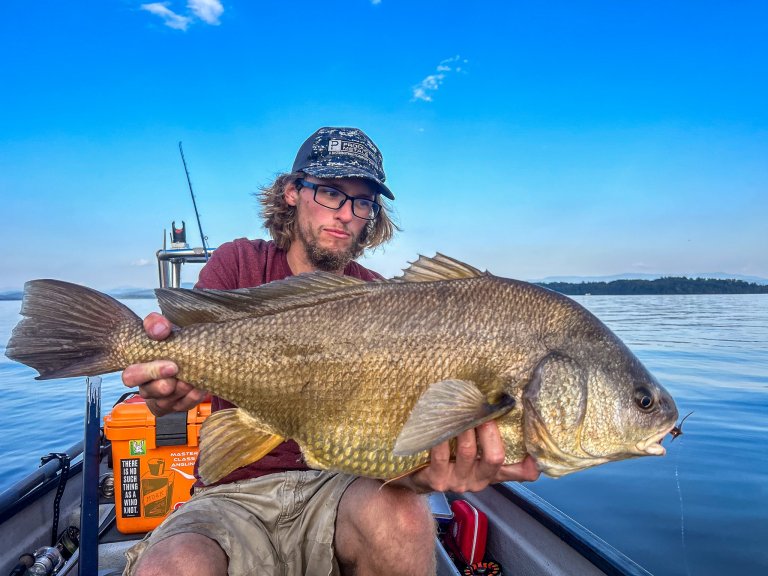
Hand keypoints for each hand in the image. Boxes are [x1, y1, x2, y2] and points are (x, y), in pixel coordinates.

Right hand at [121, 312, 206, 416]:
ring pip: (165, 402)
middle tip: (181, 375)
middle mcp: (146, 386)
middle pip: (147, 392)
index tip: (172, 365)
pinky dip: (192, 398)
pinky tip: (200, 387)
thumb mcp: (163, 327)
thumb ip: (155, 324)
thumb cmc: (171, 339)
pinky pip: (181, 407)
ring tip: (193, 379)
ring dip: (181, 391)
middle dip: (164, 386)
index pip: (130, 377)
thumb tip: (159, 331)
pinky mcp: (175, 405)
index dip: (148, 373)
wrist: (193, 349)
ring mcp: (160, 398)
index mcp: (137, 367)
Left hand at [403, 421, 539, 492]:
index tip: (537, 447)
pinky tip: (439, 424)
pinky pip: (442, 455)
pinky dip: (442, 437)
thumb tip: (505, 414)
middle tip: (482, 410)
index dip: (532, 463)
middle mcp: (479, 480)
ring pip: (468, 452)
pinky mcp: (437, 480)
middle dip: (489, 431)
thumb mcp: (474, 454)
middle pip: (495, 457)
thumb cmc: (451, 459)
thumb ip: (491, 441)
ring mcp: (458, 482)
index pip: (521, 472)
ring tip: (460, 410)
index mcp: (492, 473)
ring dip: (464, 428)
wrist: (420, 478)